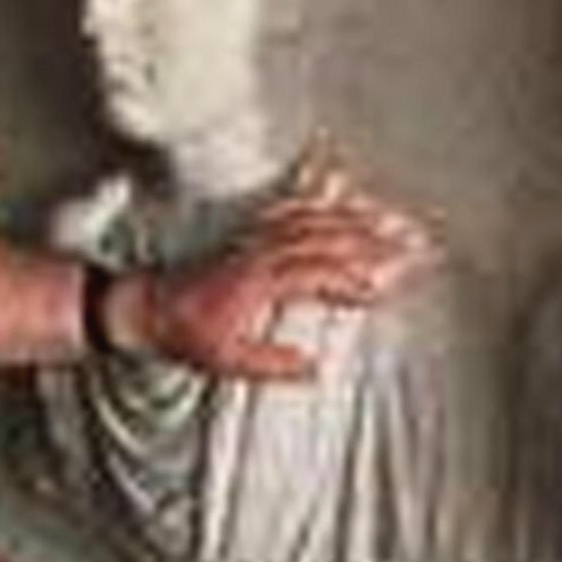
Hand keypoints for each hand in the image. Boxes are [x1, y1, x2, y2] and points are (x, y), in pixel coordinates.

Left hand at [129, 152, 435, 380]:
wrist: (148, 308)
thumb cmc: (188, 335)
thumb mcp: (228, 362)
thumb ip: (273, 365)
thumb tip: (315, 368)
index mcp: (259, 280)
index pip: (318, 272)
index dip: (353, 280)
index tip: (382, 291)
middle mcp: (261, 251)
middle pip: (328, 236)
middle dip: (374, 240)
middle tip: (412, 244)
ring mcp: (256, 237)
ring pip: (316, 217)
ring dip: (357, 216)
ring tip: (394, 218)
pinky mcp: (251, 233)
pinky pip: (292, 207)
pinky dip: (322, 198)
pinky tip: (342, 193)